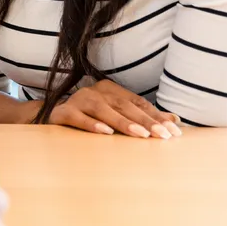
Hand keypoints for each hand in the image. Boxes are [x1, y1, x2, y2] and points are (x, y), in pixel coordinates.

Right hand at [48, 80, 181, 138]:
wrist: (52, 117)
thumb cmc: (90, 118)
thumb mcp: (117, 116)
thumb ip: (142, 117)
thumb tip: (174, 119)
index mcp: (110, 90)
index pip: (137, 103)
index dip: (156, 116)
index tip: (174, 131)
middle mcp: (95, 92)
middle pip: (124, 106)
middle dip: (146, 121)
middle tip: (163, 135)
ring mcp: (78, 100)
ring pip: (103, 110)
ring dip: (123, 123)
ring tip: (141, 135)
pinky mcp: (63, 112)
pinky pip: (78, 118)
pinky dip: (92, 124)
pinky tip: (106, 133)